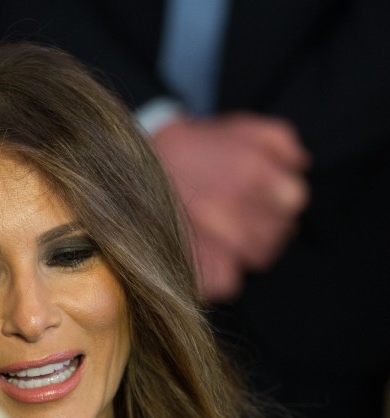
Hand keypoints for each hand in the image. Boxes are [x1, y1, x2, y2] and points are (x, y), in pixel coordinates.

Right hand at [152, 112, 309, 300]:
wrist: (124, 167)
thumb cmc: (186, 149)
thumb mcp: (235, 127)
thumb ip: (278, 140)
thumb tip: (301, 164)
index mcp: (252, 171)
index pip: (292, 199)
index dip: (276, 200)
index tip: (258, 200)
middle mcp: (237, 206)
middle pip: (277, 232)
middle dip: (262, 225)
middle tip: (234, 218)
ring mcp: (217, 240)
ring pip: (258, 257)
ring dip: (245, 249)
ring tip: (222, 236)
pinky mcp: (198, 268)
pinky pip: (228, 281)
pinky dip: (222, 273)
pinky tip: (208, 255)